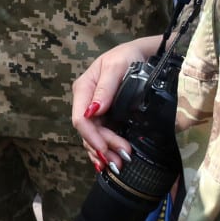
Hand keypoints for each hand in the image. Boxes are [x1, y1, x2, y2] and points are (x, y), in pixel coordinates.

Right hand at [71, 35, 162, 171]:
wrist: (139, 56)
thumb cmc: (126, 57)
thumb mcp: (116, 67)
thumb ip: (105, 88)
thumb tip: (94, 110)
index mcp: (84, 89)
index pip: (80, 119)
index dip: (92, 136)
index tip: (106, 148)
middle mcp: (86, 102)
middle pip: (88, 132)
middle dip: (103, 147)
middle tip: (123, 158)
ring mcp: (95, 111)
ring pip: (94, 137)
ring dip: (104, 153)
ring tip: (119, 165)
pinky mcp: (105, 117)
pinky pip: (100, 137)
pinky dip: (105, 150)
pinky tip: (109, 160)